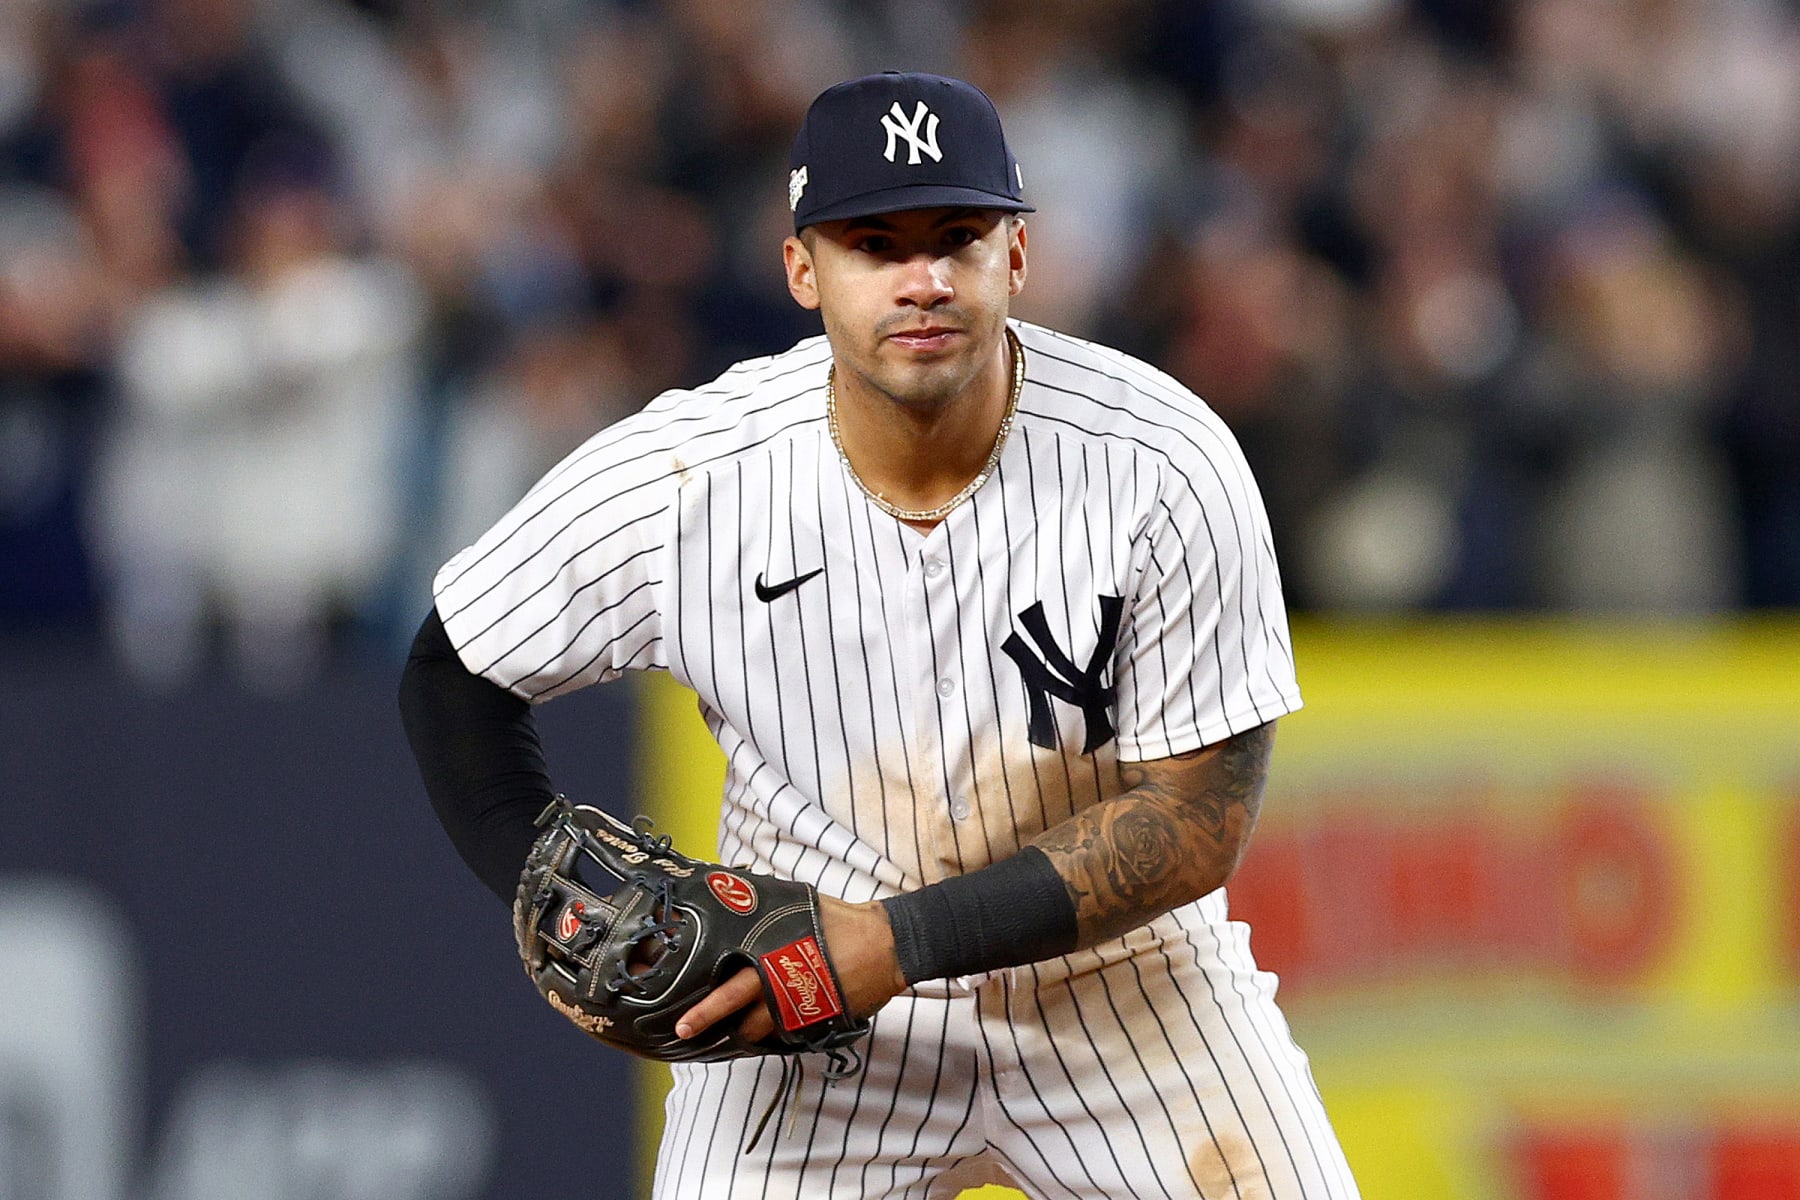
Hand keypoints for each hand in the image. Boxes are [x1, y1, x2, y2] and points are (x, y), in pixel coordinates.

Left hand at [675, 894, 906, 1042]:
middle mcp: (784, 991)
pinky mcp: (821, 1022)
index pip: (731, 991)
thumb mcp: (796, 909)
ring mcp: (803, 1011)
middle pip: (743, 1021)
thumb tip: (736, 898)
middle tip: (688, 1034)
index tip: (683, 1023)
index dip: (706, 1010)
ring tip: (734, 1027)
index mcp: (773, 962)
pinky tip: (768, 1028)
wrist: (885, 945)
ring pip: (765, 1033)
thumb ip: (765, 916)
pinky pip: (790, 1035)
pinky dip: (775, 1033)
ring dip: (748, 1033)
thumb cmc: (840, 922)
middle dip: (713, 1028)